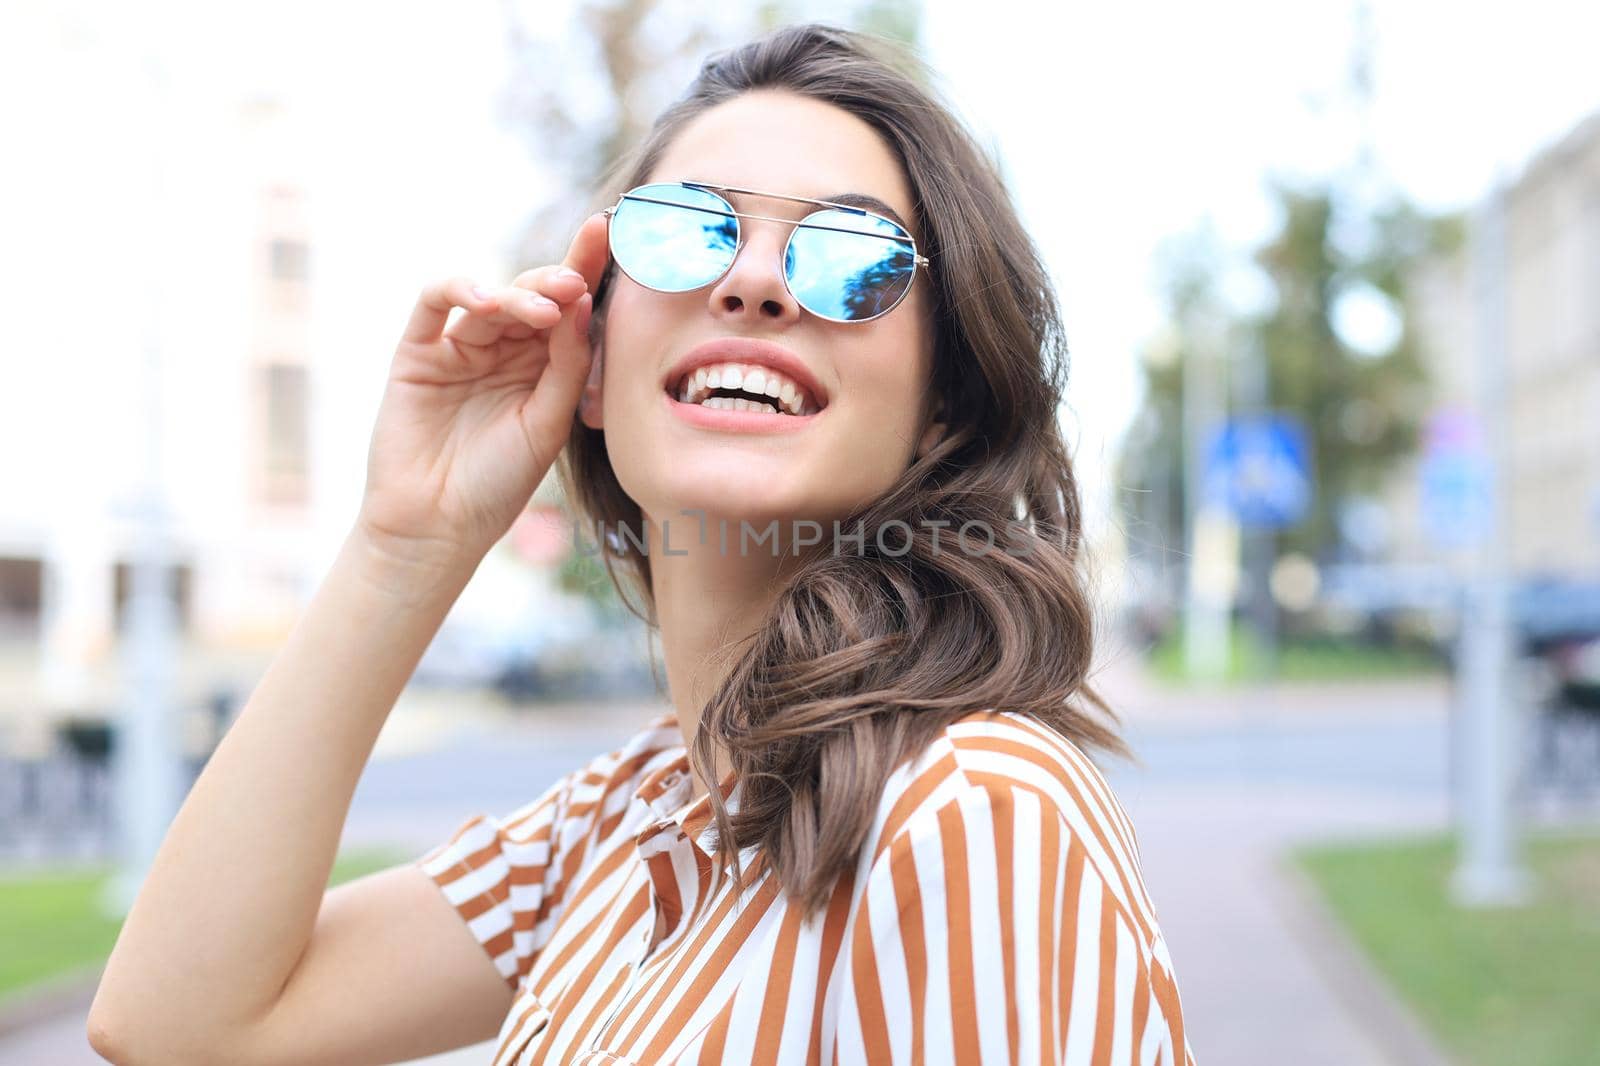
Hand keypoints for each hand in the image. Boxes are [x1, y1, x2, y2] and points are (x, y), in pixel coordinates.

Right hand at [355, 212, 608, 568]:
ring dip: (519, 294)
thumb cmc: (499, 484)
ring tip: (544, 307)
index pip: (569, 310)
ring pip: (492, 296)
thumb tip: (583, 302)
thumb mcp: (548, 422)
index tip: (613, 237)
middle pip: (534, 294)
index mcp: (543, 366)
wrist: (438, 527)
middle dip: (559, 277)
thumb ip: (567, 364)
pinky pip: (434, 303)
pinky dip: (459, 289)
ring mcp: (460, 347)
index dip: (589, 271)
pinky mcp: (419, 351)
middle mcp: (504, 350)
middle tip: (579, 279)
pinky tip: (484, 299)